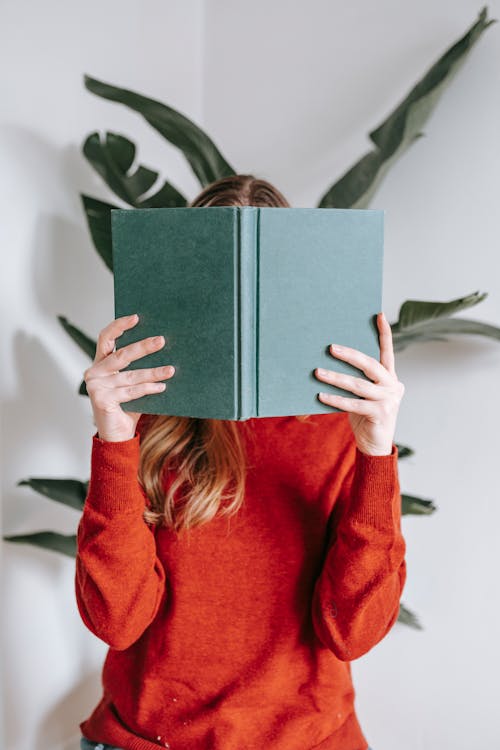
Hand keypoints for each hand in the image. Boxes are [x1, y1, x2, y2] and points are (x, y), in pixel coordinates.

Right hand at [84, 314, 175, 441]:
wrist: (117, 434)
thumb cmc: (126, 405)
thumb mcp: (130, 382)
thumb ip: (137, 367)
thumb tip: (161, 346)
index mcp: (100, 363)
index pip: (106, 338)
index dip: (120, 326)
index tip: (136, 317)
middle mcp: (94, 373)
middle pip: (121, 355)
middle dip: (143, 347)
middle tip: (162, 341)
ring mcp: (96, 387)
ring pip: (130, 375)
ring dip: (153, 372)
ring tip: (171, 369)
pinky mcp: (102, 400)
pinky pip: (131, 391)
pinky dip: (148, 389)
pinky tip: (162, 387)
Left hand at [314, 312, 404, 455]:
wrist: (375, 444)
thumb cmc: (365, 414)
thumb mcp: (364, 394)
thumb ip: (358, 379)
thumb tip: (330, 359)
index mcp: (390, 377)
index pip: (388, 352)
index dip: (384, 333)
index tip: (379, 314)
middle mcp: (393, 386)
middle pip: (371, 365)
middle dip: (350, 355)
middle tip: (330, 347)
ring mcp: (389, 400)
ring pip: (358, 385)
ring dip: (335, 378)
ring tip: (317, 372)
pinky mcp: (380, 414)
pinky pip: (353, 404)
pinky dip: (335, 399)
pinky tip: (320, 395)